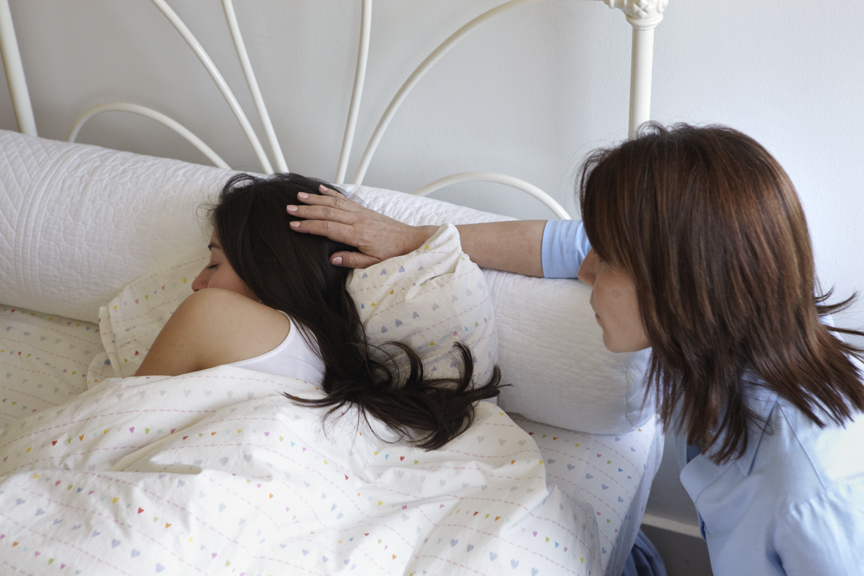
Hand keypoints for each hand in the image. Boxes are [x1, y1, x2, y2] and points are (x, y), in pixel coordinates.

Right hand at [287, 185, 435, 267]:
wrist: (409, 240)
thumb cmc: (392, 253)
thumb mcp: (372, 263)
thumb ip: (351, 260)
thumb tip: (332, 259)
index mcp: (357, 234)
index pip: (328, 228)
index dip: (309, 226)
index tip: (294, 225)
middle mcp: (357, 220)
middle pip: (327, 212)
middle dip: (306, 210)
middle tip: (289, 209)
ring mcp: (360, 212)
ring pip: (334, 203)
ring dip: (315, 199)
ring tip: (299, 196)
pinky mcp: (364, 209)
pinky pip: (345, 199)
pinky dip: (331, 193)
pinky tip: (320, 189)